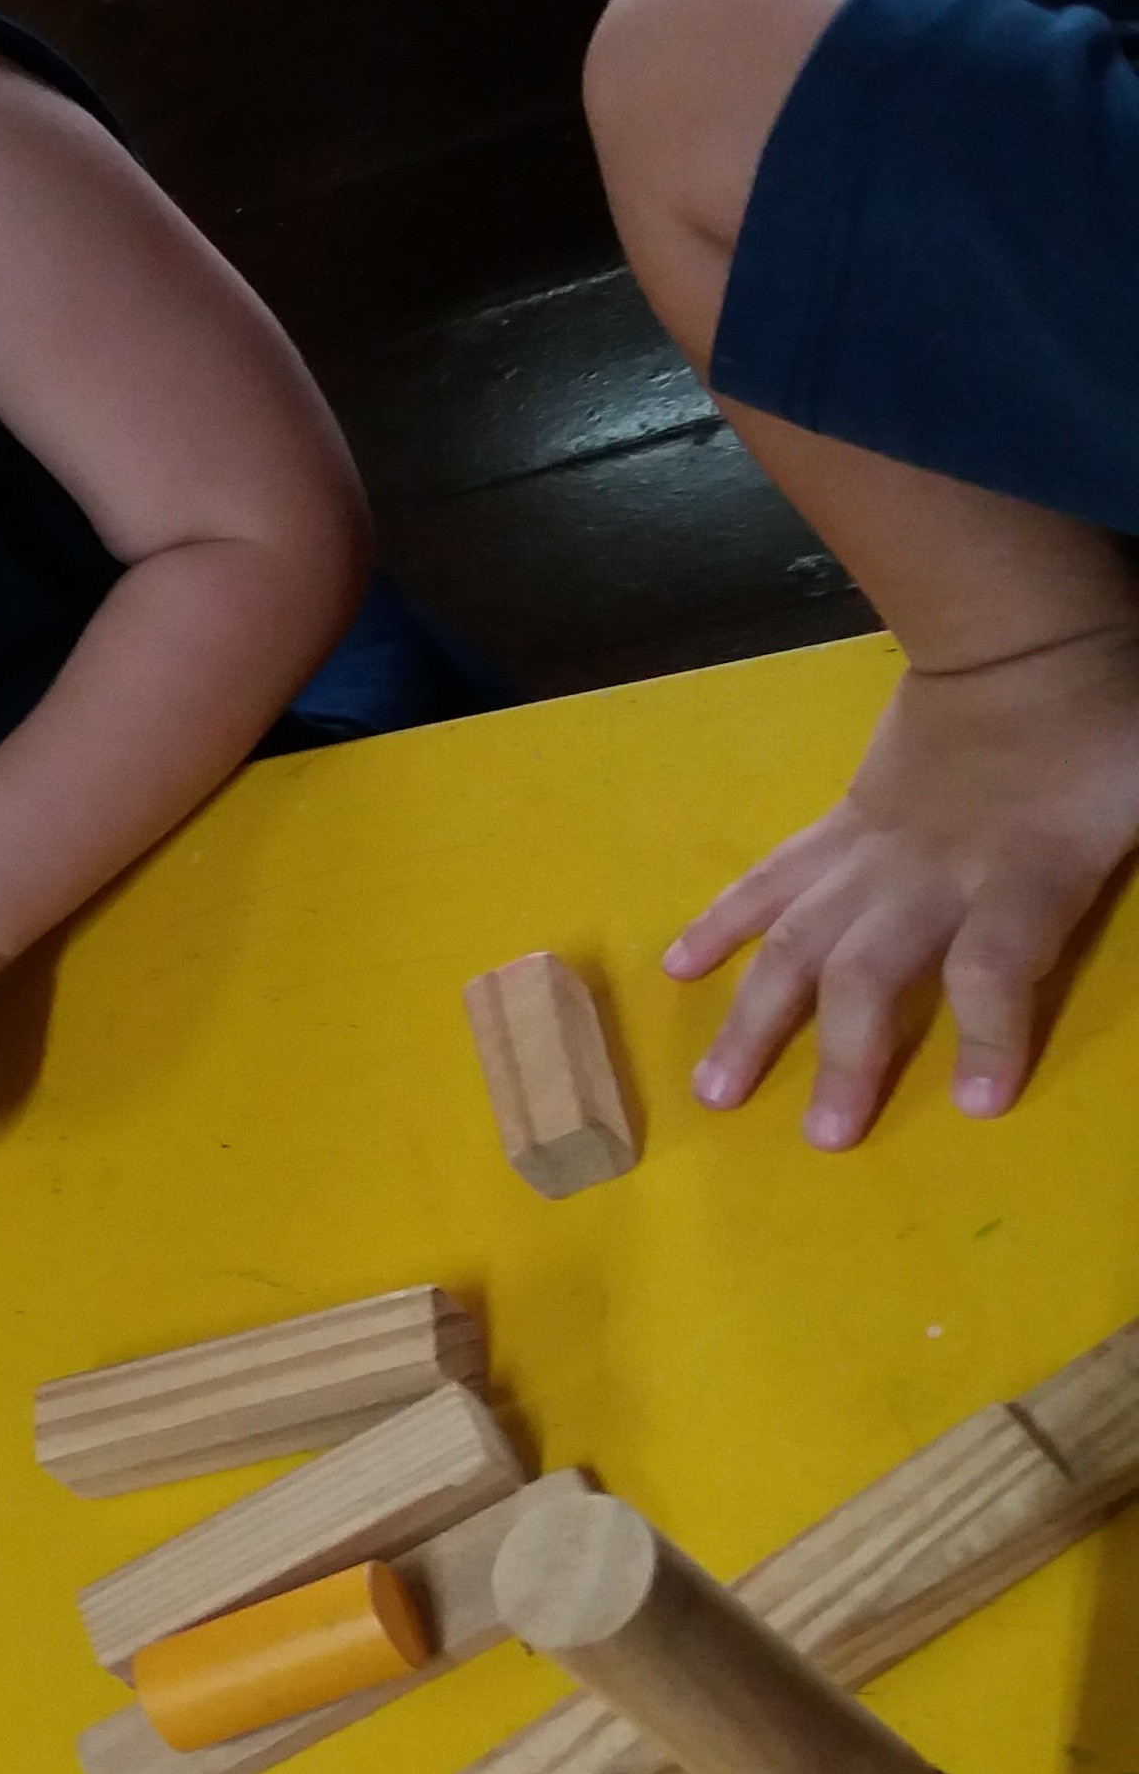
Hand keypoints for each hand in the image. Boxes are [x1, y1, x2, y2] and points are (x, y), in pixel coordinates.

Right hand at [667, 630, 1138, 1146]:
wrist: (1020, 635)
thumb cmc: (1107, 722)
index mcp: (1023, 875)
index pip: (994, 967)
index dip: (986, 1036)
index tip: (979, 1105)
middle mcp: (932, 877)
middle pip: (871, 971)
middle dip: (844, 1055)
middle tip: (821, 1138)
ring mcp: (874, 852)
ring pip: (800, 939)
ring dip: (754, 1016)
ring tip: (714, 1088)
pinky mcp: (841, 827)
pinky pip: (773, 878)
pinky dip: (720, 922)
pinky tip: (676, 966)